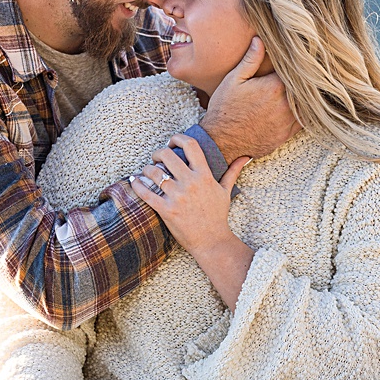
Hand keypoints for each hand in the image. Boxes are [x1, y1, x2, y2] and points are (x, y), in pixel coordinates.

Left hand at [133, 140, 254, 308]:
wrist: (211, 241)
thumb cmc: (217, 215)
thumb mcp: (226, 191)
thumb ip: (232, 172)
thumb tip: (245, 157)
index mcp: (204, 176)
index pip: (191, 146)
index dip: (178, 138)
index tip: (172, 141)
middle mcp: (191, 184)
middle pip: (167, 155)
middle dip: (157, 152)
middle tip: (156, 157)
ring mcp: (178, 197)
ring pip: (154, 172)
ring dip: (147, 168)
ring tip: (148, 171)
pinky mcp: (166, 210)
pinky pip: (146, 193)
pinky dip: (137, 184)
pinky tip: (134, 180)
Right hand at [200, 37, 300, 161]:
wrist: (222, 142)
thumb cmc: (225, 109)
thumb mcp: (234, 80)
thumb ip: (251, 60)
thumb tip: (260, 40)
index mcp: (275, 86)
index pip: (296, 71)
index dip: (298, 64)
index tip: (299, 58)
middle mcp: (286, 104)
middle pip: (305, 88)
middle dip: (305, 80)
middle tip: (307, 72)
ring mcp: (288, 121)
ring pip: (307, 105)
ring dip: (306, 97)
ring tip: (305, 89)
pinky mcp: (287, 134)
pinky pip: (304, 121)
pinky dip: (304, 113)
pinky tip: (300, 107)